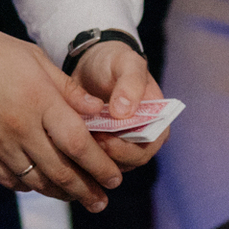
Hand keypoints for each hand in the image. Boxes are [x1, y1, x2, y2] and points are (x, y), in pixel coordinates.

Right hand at [0, 0, 124, 212]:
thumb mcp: (32, 57)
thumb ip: (66, 88)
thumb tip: (97, 110)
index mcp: (39, 100)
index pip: (79, 143)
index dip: (100, 166)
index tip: (115, 178)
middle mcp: (21, 127)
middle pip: (62, 171)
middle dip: (87, 189)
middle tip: (102, 201)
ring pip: (37, 182)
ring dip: (61, 193)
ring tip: (77, 198)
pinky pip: (10, 180)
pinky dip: (29, 187)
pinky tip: (39, 186)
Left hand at [70, 40, 167, 171]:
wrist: (92, 64)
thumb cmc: (115, 62)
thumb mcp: (127, 63)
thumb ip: (131, 83)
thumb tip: (125, 113)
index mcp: (157, 121)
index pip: (148, 146)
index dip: (127, 147)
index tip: (104, 137)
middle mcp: (144, 137)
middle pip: (131, 160)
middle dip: (109, 154)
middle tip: (87, 140)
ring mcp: (124, 144)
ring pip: (113, 165)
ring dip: (95, 157)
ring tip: (77, 139)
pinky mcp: (104, 148)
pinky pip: (97, 161)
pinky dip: (85, 155)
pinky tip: (71, 143)